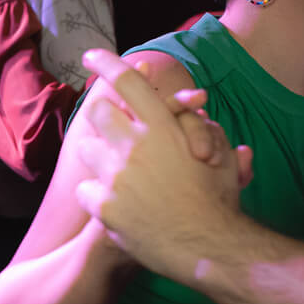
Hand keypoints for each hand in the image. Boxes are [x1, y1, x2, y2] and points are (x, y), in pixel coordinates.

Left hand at [71, 48, 253, 278]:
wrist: (208, 248)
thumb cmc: (219, 201)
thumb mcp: (219, 155)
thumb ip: (201, 128)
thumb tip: (192, 111)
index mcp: (163, 128)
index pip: (128, 82)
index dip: (106, 63)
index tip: (91, 55)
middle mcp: (134, 146)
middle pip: (97, 112)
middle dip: (102, 116)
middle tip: (111, 129)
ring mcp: (115, 177)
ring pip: (87, 150)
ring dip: (99, 156)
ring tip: (116, 172)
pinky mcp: (103, 206)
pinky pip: (84, 189)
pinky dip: (96, 195)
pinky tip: (114, 204)